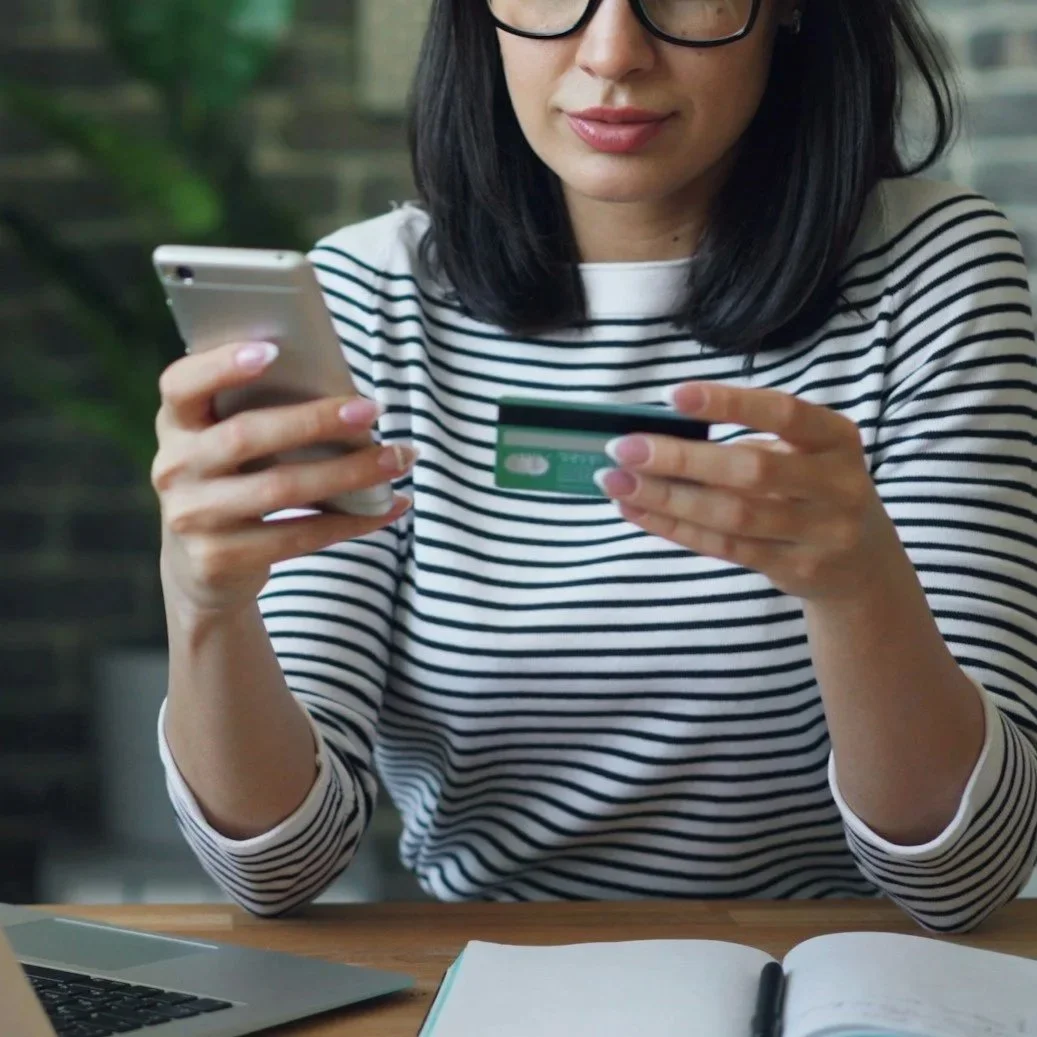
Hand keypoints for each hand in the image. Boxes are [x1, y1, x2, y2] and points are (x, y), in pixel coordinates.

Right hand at [153, 340, 415, 617]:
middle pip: (246, 436)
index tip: (273, 350)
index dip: (221, 366)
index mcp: (176, 424)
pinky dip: (353, 520)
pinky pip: (299, 536)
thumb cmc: (235, 483)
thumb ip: (261, 415)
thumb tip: (346, 395)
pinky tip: (389, 506)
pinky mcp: (219, 559)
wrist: (202, 568)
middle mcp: (174, 468)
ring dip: (350, 472)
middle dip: (315, 420)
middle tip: (372, 410)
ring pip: (280, 488)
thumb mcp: (228, 446)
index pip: (181, 384)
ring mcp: (192, 517)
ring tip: (399, 458)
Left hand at [595, 382, 900, 601]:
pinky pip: (724, 547)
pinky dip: (675, 527)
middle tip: (623, 448)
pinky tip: (637, 510)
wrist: (863, 567)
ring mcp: (820, 533)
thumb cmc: (814, 491)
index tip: (671, 395)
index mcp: (837, 438)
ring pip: (731, 515)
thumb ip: (749, 442)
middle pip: (750, 470)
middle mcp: (836, 484)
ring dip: (666, 497)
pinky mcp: (796, 569)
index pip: (783, 413)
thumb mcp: (805, 454)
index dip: (728, 403)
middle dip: (680, 458)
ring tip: (615, 482)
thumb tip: (659, 435)